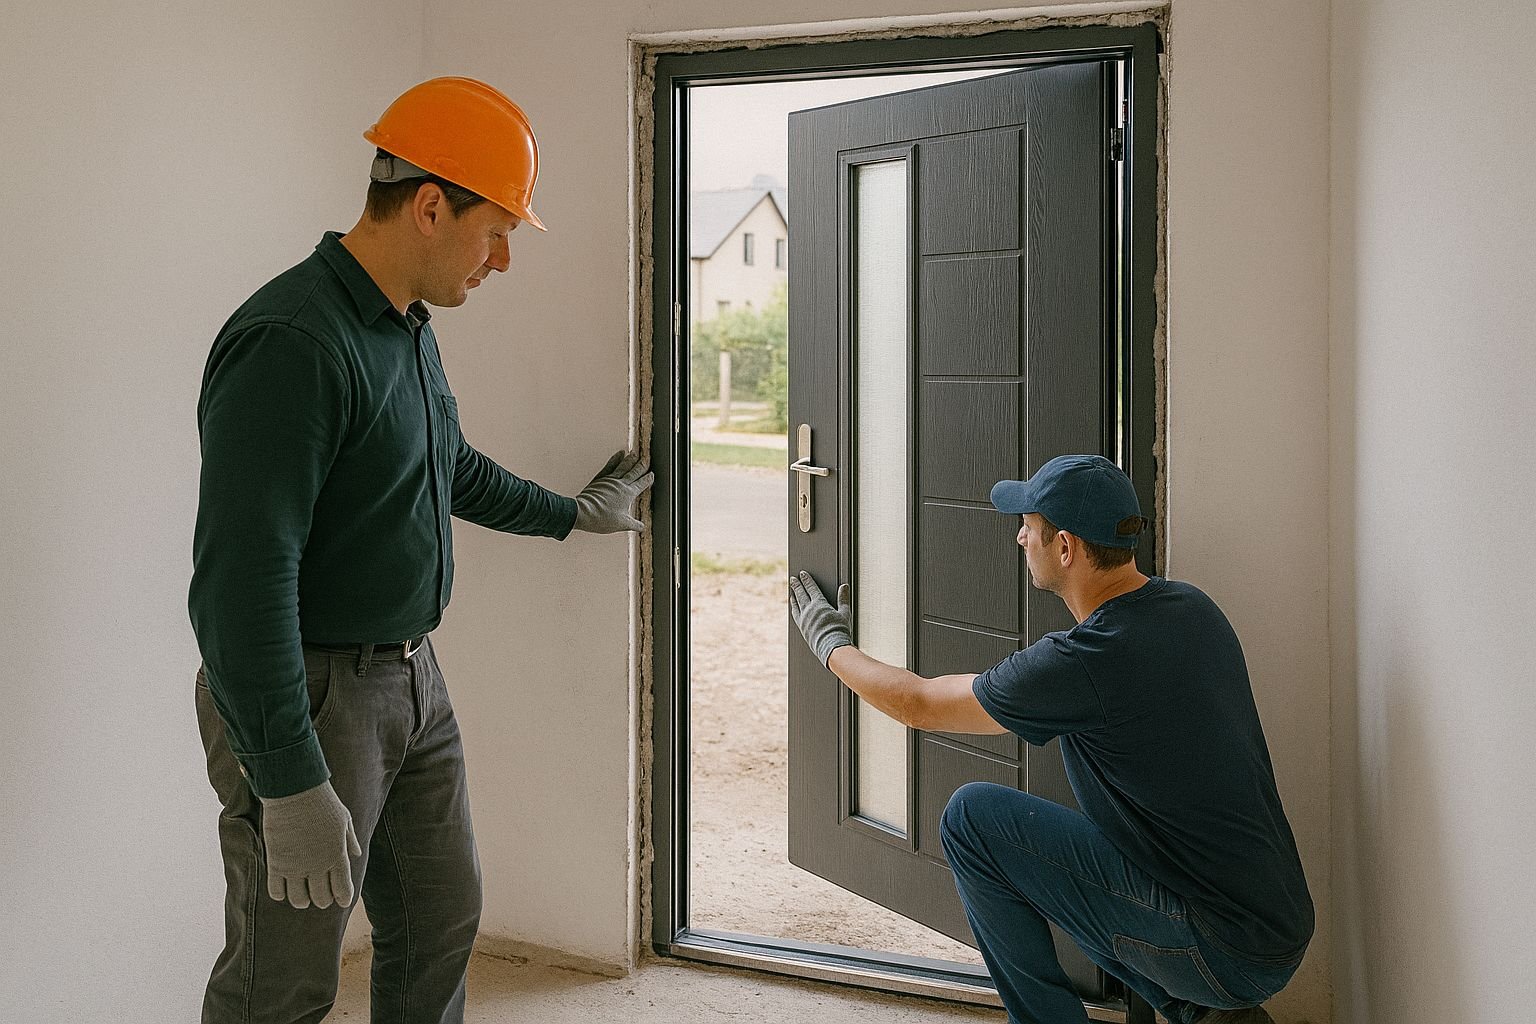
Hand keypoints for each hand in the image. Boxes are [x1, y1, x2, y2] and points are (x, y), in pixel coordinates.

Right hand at [258, 780, 361, 909]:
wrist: (294, 790)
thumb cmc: (322, 801)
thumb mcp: (344, 819)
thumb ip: (350, 840)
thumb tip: (356, 854)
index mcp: (337, 855)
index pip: (343, 889)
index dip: (343, 898)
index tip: (341, 899)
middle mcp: (318, 865)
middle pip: (321, 899)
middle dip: (322, 900)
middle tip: (320, 895)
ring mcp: (296, 866)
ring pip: (298, 900)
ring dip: (302, 900)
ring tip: (302, 895)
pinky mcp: (276, 863)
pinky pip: (276, 891)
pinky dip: (280, 894)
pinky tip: (283, 888)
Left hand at [574, 450, 654, 533]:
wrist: (584, 513)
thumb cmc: (602, 519)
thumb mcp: (622, 524)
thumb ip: (634, 524)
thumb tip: (642, 527)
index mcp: (629, 494)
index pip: (642, 483)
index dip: (648, 479)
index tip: (652, 474)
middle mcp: (621, 484)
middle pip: (634, 472)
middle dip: (642, 465)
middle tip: (647, 459)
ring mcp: (609, 480)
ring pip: (623, 466)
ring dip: (630, 459)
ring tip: (635, 453)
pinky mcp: (599, 479)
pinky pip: (610, 466)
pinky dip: (615, 459)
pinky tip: (619, 454)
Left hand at [788, 571, 851, 666]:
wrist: (831, 648)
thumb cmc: (839, 631)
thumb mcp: (844, 613)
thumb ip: (843, 599)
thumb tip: (844, 586)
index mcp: (820, 604)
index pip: (811, 588)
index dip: (806, 580)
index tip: (802, 574)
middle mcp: (809, 610)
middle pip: (801, 594)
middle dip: (797, 585)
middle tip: (793, 579)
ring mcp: (804, 619)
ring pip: (796, 603)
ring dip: (794, 595)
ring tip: (791, 591)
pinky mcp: (802, 628)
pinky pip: (795, 614)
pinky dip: (793, 608)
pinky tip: (793, 607)